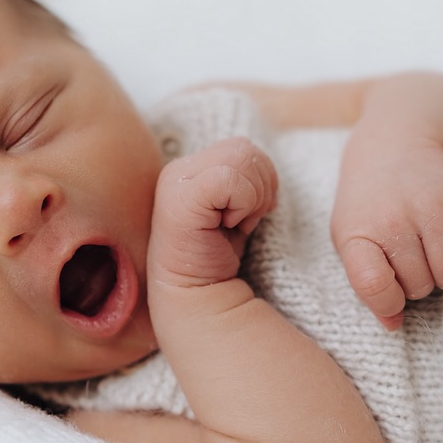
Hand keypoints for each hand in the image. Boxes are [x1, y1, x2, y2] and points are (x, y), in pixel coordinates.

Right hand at [148, 137, 277, 288]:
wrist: (197, 295)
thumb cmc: (218, 254)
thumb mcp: (238, 207)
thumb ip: (246, 178)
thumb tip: (266, 167)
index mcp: (191, 167)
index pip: (243, 148)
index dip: (260, 179)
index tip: (248, 214)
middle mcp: (179, 169)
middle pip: (245, 150)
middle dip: (260, 187)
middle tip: (243, 221)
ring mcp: (175, 182)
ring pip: (241, 159)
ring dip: (252, 198)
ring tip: (234, 224)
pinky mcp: (179, 199)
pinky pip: (230, 179)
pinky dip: (242, 205)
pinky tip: (228, 226)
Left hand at [331, 136, 442, 328]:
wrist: (396, 140)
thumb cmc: (370, 201)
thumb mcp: (351, 237)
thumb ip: (367, 283)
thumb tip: (394, 325)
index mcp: (358, 232)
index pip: (375, 286)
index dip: (388, 303)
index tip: (391, 295)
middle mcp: (394, 219)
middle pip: (420, 287)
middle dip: (418, 283)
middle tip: (411, 259)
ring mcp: (431, 207)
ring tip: (433, 253)